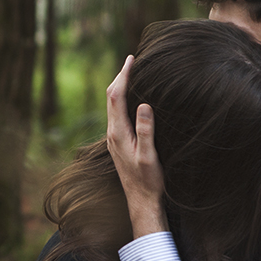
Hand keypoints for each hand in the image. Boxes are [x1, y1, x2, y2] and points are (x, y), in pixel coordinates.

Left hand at [106, 55, 167, 236]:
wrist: (141, 201)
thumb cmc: (149, 181)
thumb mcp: (150, 156)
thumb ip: (146, 131)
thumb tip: (143, 105)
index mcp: (118, 133)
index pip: (116, 97)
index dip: (123, 76)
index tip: (131, 60)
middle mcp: (112, 133)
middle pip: (111, 98)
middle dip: (120, 77)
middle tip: (131, 60)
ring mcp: (113, 138)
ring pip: (113, 105)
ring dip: (120, 87)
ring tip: (131, 73)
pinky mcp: (118, 142)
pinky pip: (117, 113)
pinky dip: (122, 100)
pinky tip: (131, 98)